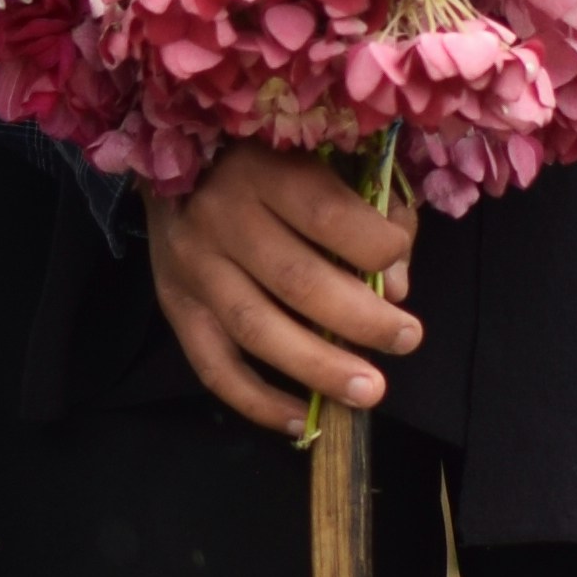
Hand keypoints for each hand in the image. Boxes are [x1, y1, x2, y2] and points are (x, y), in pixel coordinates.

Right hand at [146, 148, 424, 434]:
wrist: (169, 155)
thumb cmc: (264, 155)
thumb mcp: (317, 154)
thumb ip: (369, 207)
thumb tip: (397, 286)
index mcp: (262, 169)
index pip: (327, 214)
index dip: (377, 244)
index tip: (400, 257)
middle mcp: (221, 218)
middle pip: (298, 281)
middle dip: (362, 319)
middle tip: (407, 339)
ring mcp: (193, 267)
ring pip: (257, 329)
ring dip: (319, 368)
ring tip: (369, 391)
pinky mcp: (174, 305)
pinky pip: (213, 366)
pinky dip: (257, 402)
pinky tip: (302, 422)